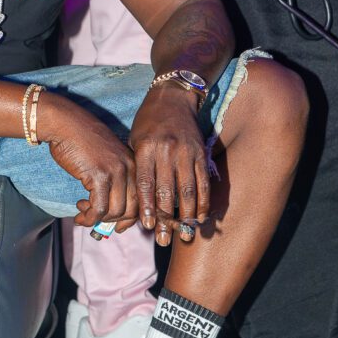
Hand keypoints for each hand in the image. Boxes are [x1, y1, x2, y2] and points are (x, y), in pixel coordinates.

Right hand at [38, 94, 139, 230]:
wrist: (64, 123)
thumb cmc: (80, 141)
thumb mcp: (105, 159)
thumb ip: (114, 180)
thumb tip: (113, 212)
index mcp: (134, 164)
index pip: (142, 200)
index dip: (130, 219)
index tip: (117, 227)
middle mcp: (129, 168)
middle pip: (131, 209)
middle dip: (113, 222)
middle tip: (95, 220)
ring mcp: (116, 171)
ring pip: (115, 211)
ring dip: (97, 219)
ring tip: (83, 212)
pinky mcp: (99, 176)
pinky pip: (99, 209)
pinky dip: (89, 217)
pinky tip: (79, 213)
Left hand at [128, 85, 210, 245]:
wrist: (172, 97)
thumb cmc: (147, 122)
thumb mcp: (134, 140)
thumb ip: (137, 168)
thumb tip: (135, 202)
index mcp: (145, 148)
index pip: (146, 183)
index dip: (147, 207)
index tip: (146, 226)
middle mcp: (166, 151)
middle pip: (167, 192)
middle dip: (165, 219)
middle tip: (163, 239)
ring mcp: (186, 152)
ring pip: (187, 190)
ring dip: (186, 216)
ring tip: (184, 235)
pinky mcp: (201, 153)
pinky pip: (203, 182)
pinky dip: (203, 202)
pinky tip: (200, 217)